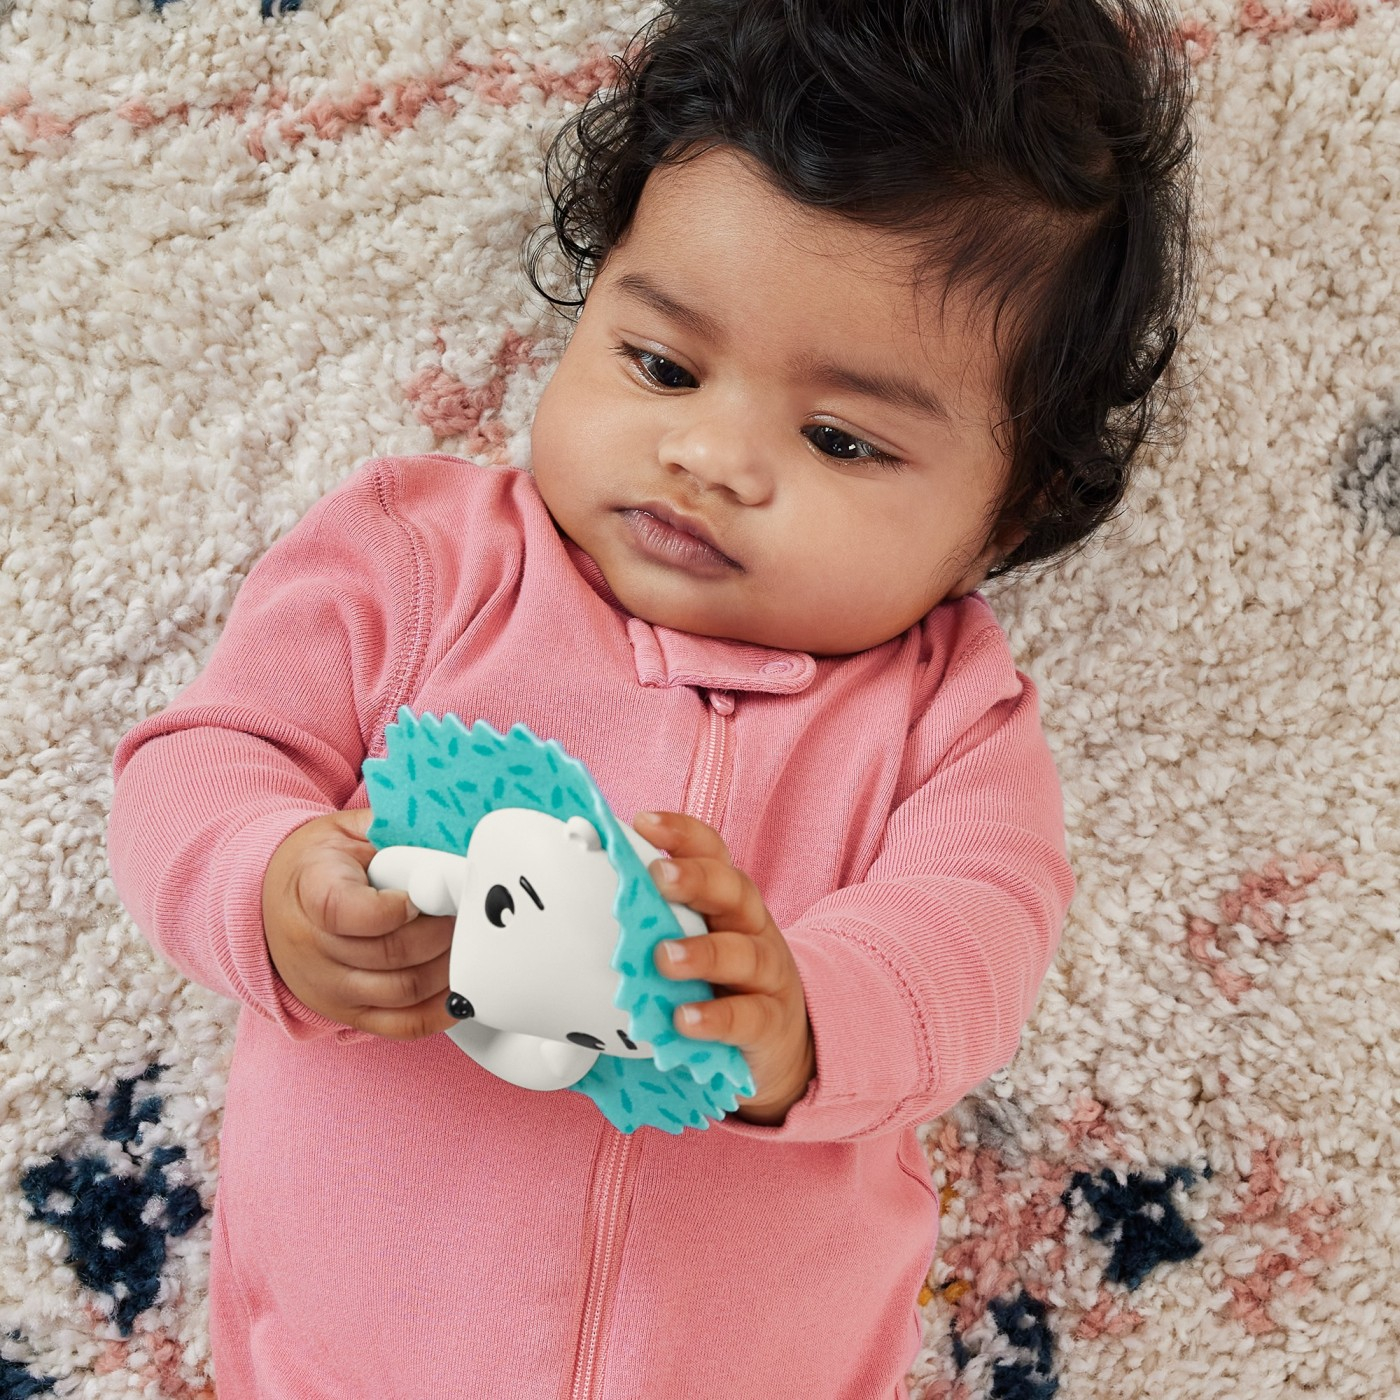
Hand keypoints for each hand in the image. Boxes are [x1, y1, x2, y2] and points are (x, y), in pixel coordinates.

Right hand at [262, 807, 456, 1038]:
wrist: (272, 899)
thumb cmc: (322, 862)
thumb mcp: (348, 831)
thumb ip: (393, 830)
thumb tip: (450, 835)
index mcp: (310, 889)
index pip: (347, 910)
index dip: (396, 907)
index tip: (427, 890)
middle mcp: (311, 946)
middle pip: (389, 954)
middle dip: (442, 934)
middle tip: (468, 914)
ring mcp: (326, 986)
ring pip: (402, 991)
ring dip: (447, 968)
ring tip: (468, 942)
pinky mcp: (345, 1014)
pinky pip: (400, 1025)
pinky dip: (439, 1011)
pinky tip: (461, 988)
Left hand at [634, 810, 815, 1125]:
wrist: (777, 1043)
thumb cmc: (717, 983)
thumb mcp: (689, 944)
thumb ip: (648, 926)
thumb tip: (575, 908)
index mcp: (727, 902)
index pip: (712, 855)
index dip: (683, 835)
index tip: (643, 823)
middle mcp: (752, 928)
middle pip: (733, 890)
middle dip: (695, 879)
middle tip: (656, 879)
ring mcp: (767, 976)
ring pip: (744, 953)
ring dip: (703, 952)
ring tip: (664, 958)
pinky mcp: (770, 1024)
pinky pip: (748, 1017)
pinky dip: (717, 1017)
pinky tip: (686, 1020)